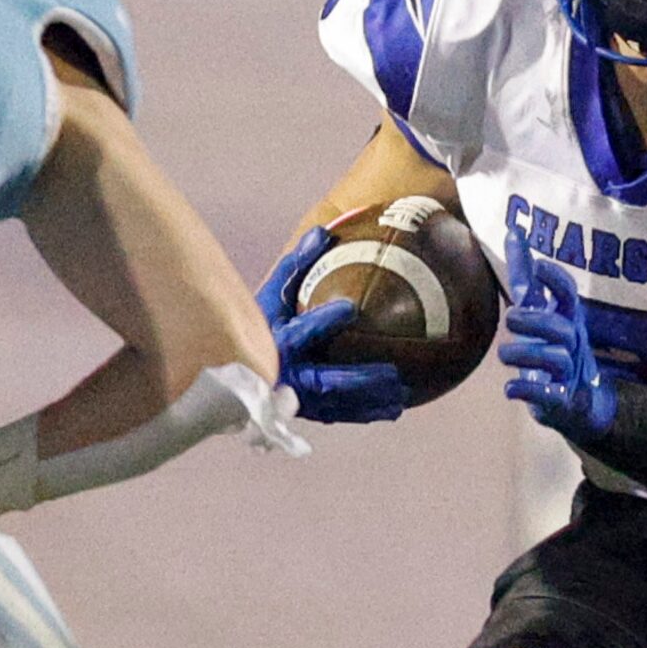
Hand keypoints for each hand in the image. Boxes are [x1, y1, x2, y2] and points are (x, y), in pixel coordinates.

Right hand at [254, 229, 405, 424]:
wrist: (245, 362)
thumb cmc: (267, 320)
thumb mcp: (275, 291)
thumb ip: (297, 264)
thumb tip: (323, 232)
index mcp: (277, 342)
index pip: (300, 333)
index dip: (322, 321)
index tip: (350, 308)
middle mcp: (286, 375)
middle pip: (327, 381)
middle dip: (361, 379)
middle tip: (393, 372)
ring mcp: (297, 398)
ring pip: (338, 405)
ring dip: (370, 402)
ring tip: (401, 395)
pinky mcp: (309, 411)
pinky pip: (341, 415)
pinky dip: (367, 414)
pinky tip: (394, 409)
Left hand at [497, 228, 618, 444]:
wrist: (581, 405)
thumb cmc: (556, 350)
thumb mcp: (543, 313)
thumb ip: (526, 278)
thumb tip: (512, 230)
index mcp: (568, 319)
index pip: (568, 294)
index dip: (556, 280)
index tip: (539, 266)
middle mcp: (572, 344)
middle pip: (561, 326)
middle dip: (537, 320)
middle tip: (511, 317)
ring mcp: (568, 374)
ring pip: (555, 358)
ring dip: (526, 354)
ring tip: (503, 355)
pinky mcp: (561, 401)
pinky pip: (547, 394)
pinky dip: (528, 391)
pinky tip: (509, 389)